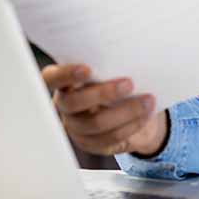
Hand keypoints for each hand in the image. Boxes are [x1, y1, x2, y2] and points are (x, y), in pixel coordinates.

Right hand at [42, 63, 167, 156]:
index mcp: (65, 82)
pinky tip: (145, 115)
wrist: (137, 108)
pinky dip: (131, 125)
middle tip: (130, 83)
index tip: (87, 69)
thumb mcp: (115, 68)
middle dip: (103, 93)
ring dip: (125, 111)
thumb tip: (129, 54)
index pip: (51, 78)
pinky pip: (109, 137)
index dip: (65, 74)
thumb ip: (111, 64)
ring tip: (147, 100)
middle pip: (73, 103)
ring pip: (95, 123)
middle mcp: (64, 104)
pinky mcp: (91, 143)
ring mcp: (76, 126)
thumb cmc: (121, 79)